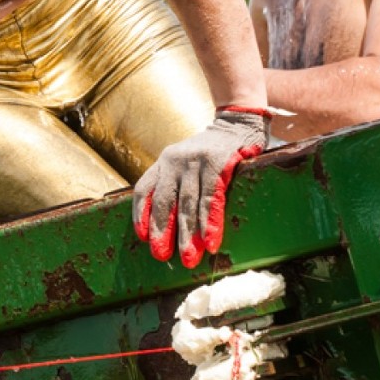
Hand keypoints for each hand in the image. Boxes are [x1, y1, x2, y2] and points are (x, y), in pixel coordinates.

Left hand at [132, 107, 268, 267]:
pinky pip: (210, 199)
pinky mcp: (216, 163)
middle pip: (164, 201)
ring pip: (187, 204)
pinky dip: (209, 223)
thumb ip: (176, 182)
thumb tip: (170, 222)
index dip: (141, 214)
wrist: (238, 121)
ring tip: (188, 258)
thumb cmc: (212, 149)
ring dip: (188, 234)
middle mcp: (174, 159)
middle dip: (162, 231)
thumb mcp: (186, 160)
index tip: (142, 237)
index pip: (144, 189)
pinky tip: (210, 242)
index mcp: (164, 161)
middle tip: (162, 255)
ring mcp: (195, 160)